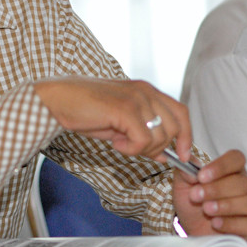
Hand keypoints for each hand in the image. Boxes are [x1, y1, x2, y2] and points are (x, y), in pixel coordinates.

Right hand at [34, 76, 191, 159]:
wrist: (59, 100)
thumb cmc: (86, 110)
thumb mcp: (122, 124)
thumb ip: (145, 134)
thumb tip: (165, 155)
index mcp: (147, 91)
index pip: (181, 113)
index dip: (186, 136)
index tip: (183, 156)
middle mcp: (146, 91)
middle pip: (174, 128)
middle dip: (159, 148)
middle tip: (134, 149)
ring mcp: (137, 99)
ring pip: (160, 137)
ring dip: (141, 149)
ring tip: (119, 142)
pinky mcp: (125, 109)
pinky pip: (142, 141)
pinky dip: (130, 149)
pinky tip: (114, 142)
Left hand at [173, 149, 246, 240]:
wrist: (192, 227)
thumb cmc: (193, 202)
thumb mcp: (183, 184)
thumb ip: (185, 171)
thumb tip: (187, 160)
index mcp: (232, 170)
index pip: (236, 159)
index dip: (221, 166)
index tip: (201, 176)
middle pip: (242, 182)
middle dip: (217, 189)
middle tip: (196, 196)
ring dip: (226, 205)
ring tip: (206, 209)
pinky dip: (232, 223)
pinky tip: (216, 223)